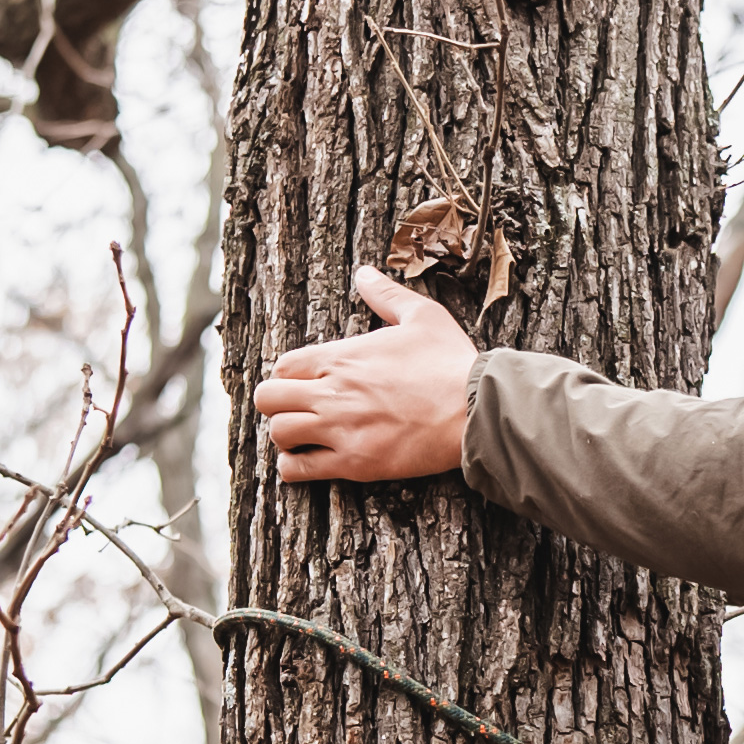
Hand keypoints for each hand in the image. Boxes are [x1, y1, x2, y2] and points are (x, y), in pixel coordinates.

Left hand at [253, 266, 476, 483]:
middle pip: (267, 398)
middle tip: (298, 410)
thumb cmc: (451, 363)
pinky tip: (307, 461)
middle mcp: (332, 392)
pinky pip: (298, 469)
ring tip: (305, 437)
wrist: (475, 410)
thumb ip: (387, 295)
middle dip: (277, 404)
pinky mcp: (354, 462)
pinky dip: (295, 467)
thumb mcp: (423, 316)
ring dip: (286, 435)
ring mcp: (340, 429)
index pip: (283, 366)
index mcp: (341, 357)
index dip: (289, 376)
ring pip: (278, 433)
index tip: (306, 384)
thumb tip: (364, 274)